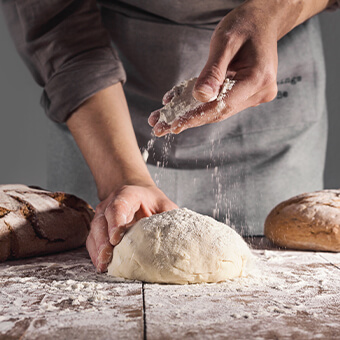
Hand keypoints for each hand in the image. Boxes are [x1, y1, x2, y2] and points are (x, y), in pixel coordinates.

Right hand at [86, 184, 177, 271]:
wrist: (138, 195)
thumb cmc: (152, 202)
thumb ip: (169, 217)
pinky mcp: (99, 228)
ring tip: (103, 265)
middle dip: (103, 240)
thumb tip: (179, 238)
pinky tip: (101, 265)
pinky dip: (95, 253)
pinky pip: (92, 240)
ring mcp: (102, 215)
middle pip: (102, 221)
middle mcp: (110, 204)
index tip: (116, 238)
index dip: (115, 222)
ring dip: (97, 249)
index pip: (118, 206)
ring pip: (94, 232)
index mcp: (128, 195)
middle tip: (107, 257)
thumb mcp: (164, 205)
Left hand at [149, 0, 282, 135]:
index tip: (175, 125)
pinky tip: (181, 108)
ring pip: (219, 110)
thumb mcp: (225, 42)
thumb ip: (213, 71)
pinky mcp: (248, 96)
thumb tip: (200, 97)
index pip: (222, 105)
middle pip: (219, 112)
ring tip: (166, 120)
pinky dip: (201, 105)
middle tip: (163, 127)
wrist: (263, 21)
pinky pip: (221, 103)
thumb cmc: (245, 25)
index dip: (196, 116)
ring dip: (192, 115)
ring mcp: (255, 96)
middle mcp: (259, 92)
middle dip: (189, 119)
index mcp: (258, 79)